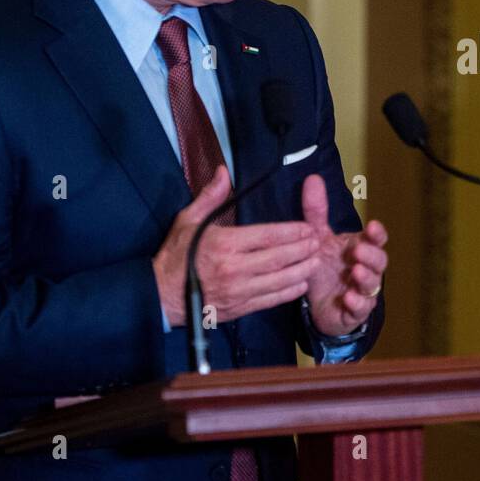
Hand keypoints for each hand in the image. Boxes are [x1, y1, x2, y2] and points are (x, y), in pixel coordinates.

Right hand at [152, 165, 322, 326]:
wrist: (161, 295)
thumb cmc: (176, 255)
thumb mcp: (187, 220)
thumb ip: (210, 197)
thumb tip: (224, 171)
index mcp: (224, 244)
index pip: (267, 236)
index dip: (292, 231)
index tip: (308, 227)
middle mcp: (235, 268)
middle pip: (279, 258)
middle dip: (303, 249)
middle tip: (318, 241)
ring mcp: (238, 291)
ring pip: (279, 281)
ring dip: (302, 270)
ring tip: (316, 261)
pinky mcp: (239, 309)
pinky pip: (270, 300)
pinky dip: (288, 292)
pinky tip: (301, 283)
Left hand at [298, 174, 388, 337]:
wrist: (319, 305)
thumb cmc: (324, 267)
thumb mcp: (317, 238)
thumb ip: (316, 211)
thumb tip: (313, 178)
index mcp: (360, 248)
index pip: (375, 240)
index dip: (377, 234)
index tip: (373, 226)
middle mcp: (365, 269)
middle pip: (379, 261)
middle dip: (371, 256)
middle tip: (358, 251)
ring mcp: (362, 291)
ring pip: (372, 285)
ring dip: (366, 278)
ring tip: (355, 273)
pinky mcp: (354, 312)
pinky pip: (361, 309)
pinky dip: (357, 304)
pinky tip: (348, 298)